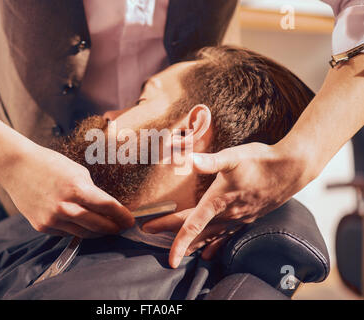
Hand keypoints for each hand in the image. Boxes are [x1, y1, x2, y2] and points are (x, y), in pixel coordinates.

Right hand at [0, 144, 134, 237]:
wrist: (16, 167)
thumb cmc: (49, 164)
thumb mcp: (77, 171)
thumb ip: (90, 190)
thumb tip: (103, 206)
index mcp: (77, 188)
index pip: (107, 206)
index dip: (122, 215)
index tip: (130, 220)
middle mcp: (65, 207)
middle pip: (98, 224)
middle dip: (113, 227)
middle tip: (121, 227)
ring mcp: (52, 219)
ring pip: (83, 232)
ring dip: (97, 232)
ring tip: (106, 229)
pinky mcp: (42, 226)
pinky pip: (66, 232)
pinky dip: (77, 230)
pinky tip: (84, 226)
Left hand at [143, 142, 313, 267]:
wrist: (292, 168)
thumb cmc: (262, 161)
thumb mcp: (234, 157)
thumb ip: (211, 161)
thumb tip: (188, 160)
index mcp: (219, 201)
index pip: (192, 226)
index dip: (177, 241)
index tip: (169, 257)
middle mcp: (228, 215)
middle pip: (196, 231)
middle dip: (173, 235)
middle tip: (149, 232)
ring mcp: (239, 218)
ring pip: (211, 236)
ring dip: (193, 243)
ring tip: (178, 250)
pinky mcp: (249, 217)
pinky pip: (227, 237)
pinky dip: (215, 245)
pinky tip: (210, 253)